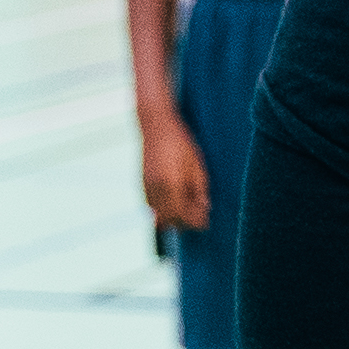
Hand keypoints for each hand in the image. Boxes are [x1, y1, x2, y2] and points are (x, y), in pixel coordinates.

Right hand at [141, 114, 211, 232]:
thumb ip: (199, 189)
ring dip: (173, 218)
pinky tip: (175, 203)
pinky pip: (151, 206)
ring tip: (189, 211)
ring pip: (159, 215)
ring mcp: (146, 187)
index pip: (183, 215)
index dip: (196, 221)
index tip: (206, 223)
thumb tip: (205, 208)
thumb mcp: (196, 164)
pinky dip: (163, 210)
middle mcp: (156, 189)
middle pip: (170, 219)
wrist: (156, 125)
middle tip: (199, 218)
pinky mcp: (141, 184)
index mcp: (171, 184)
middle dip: (185, 223)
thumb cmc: (180, 142)